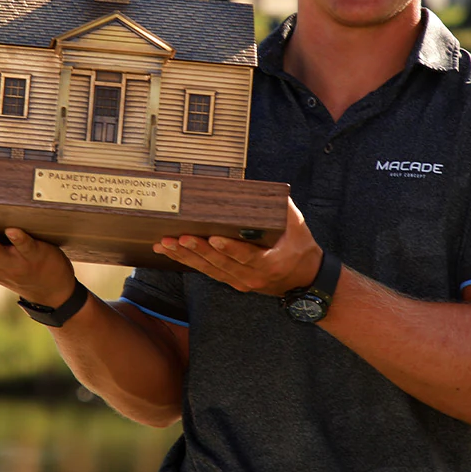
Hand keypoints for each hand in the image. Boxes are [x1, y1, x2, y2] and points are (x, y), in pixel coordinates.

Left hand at [154, 199, 321, 296]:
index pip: (247, 256)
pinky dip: (188, 261)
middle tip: (179, 237)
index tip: (213, 239)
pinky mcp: (232, 282)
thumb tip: (262, 189)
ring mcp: (242, 282)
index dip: (229, 249)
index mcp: (271, 262)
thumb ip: (281, 207)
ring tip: (166, 244)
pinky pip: (208, 272)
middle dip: (198, 250)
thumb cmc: (300, 247)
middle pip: (221, 264)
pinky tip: (171, 251)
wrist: (304, 279)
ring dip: (186, 257)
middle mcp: (253, 277)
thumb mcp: (297, 225)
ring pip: (210, 270)